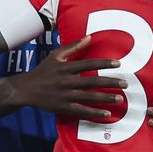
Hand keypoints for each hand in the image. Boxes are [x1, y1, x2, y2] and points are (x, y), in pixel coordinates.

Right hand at [9, 36, 125, 120]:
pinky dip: (95, 112)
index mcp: (66, 67)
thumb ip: (73, 47)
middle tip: (125, 83)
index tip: (118, 64)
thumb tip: (89, 37)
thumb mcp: (55, 55)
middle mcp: (67, 81)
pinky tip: (107, 114)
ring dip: (106, 98)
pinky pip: (82, 111)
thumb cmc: (43, 71)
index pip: (89, 64)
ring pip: (89, 97)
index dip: (104, 63)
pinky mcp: (64, 107)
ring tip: (120, 98)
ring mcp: (66, 95)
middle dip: (110, 82)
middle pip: (92, 81)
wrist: (27, 89)